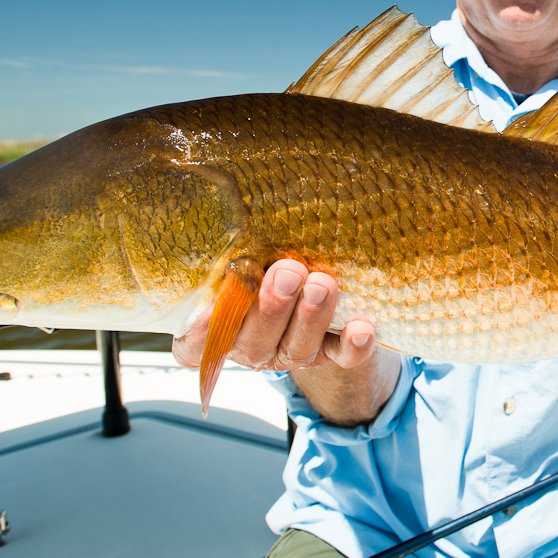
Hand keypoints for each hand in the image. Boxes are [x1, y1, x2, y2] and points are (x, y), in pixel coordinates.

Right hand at [171, 258, 378, 371]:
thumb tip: (224, 200)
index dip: (199, 330)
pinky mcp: (329, 352)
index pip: (194, 342)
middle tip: (286, 273)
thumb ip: (232, 245)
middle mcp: (250, 345)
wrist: (310, 281)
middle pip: (254, 340)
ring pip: (297, 347)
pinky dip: (353, 345)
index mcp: (214, 327)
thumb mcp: (240, 250)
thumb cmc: (261, 257)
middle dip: (272, 307)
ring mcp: (289, 351)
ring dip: (310, 316)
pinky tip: (363, 328)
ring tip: (321, 284)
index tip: (207, 307)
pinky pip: (341, 356)